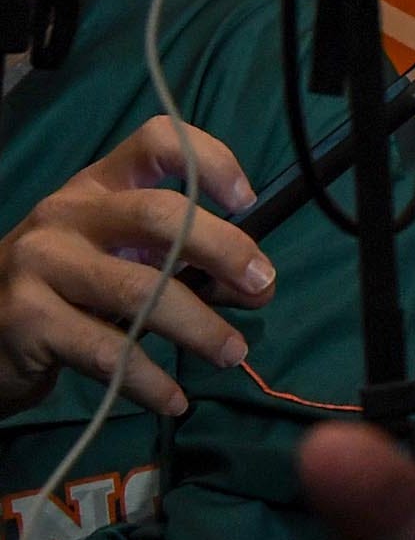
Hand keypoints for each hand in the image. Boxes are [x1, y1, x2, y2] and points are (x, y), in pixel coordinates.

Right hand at [0, 115, 273, 417]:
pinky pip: (106, 351)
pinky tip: (175, 399)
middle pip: (159, 214)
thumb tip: (254, 283)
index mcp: (98, 185)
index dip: (211, 160)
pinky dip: (150, 380)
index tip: (248, 199)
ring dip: (199, 326)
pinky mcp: (28, 321)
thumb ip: (182, 259)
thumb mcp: (119, 257)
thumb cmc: (67, 289)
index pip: (157, 141)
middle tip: (261, 285)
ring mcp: (41, 264)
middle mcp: (66, 214)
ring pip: (139, 289)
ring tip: (232, 351)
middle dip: (223, 248)